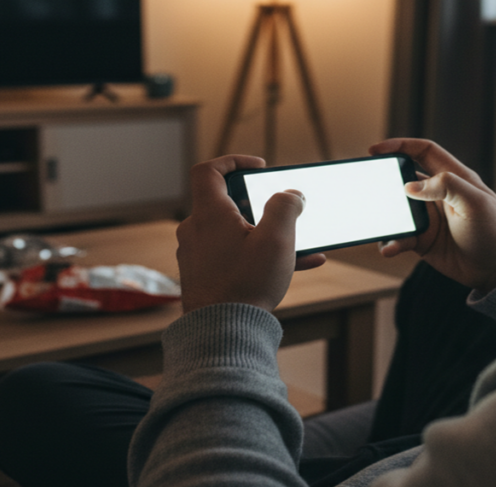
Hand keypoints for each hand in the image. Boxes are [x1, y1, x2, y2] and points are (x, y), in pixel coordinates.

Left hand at [175, 155, 325, 313]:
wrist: (222, 334)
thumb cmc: (246, 285)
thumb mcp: (277, 239)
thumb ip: (286, 208)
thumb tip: (291, 194)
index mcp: (208, 214)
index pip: (209, 170)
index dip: (233, 160)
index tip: (259, 168)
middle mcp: (195, 230)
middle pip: (226, 202)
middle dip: (260, 205)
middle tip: (283, 211)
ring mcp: (196, 255)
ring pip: (234, 233)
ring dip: (265, 234)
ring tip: (299, 244)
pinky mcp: (203, 276)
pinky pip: (232, 255)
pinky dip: (258, 255)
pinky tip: (296, 266)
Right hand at [369, 139, 495, 292]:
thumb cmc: (495, 232)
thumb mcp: (475, 203)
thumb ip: (445, 186)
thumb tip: (410, 186)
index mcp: (453, 177)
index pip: (423, 151)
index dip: (400, 146)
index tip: (376, 150)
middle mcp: (438, 195)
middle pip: (403, 179)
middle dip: (384, 181)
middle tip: (367, 187)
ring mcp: (429, 218)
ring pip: (397, 211)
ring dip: (385, 217)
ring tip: (376, 224)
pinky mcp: (423, 241)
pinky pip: (400, 237)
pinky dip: (391, 242)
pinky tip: (389, 248)